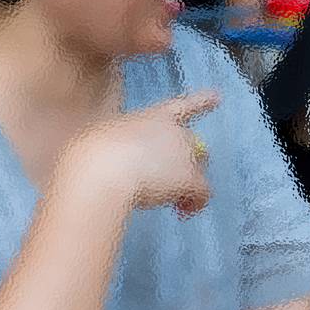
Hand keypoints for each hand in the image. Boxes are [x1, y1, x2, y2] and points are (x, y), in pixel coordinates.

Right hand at [63, 89, 219, 219]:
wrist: (100, 171)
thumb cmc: (91, 155)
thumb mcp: (103, 139)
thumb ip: (119, 146)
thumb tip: (120, 165)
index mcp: (152, 116)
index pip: (182, 106)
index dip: (201, 101)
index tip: (218, 96)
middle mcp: (174, 131)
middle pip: (193, 145)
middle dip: (186, 164)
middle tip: (167, 187)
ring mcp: (185, 153)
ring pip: (198, 171)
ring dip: (187, 186)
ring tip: (171, 204)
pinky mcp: (190, 178)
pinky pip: (202, 194)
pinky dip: (194, 205)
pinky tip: (181, 213)